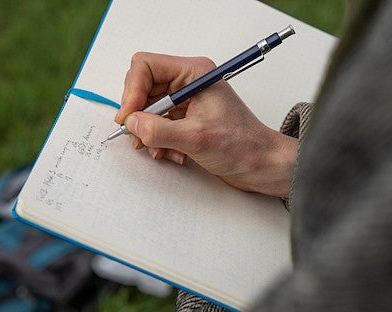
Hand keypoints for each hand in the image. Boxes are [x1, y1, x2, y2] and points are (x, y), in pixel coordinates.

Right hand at [115, 52, 297, 196]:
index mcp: (194, 73)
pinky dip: (159, 141)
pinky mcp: (186, 119)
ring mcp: (187, 102)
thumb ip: (158, 130)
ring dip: (149, 133)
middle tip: (139, 138)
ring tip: (160, 151)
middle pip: (143, 88)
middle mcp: (188, 83)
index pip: (146, 66)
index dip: (132, 91)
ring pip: (149, 109)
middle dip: (139, 116)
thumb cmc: (242, 145)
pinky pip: (159, 124)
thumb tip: (131, 123)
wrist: (262, 164)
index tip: (129, 117)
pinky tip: (173, 154)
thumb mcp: (195, 138)